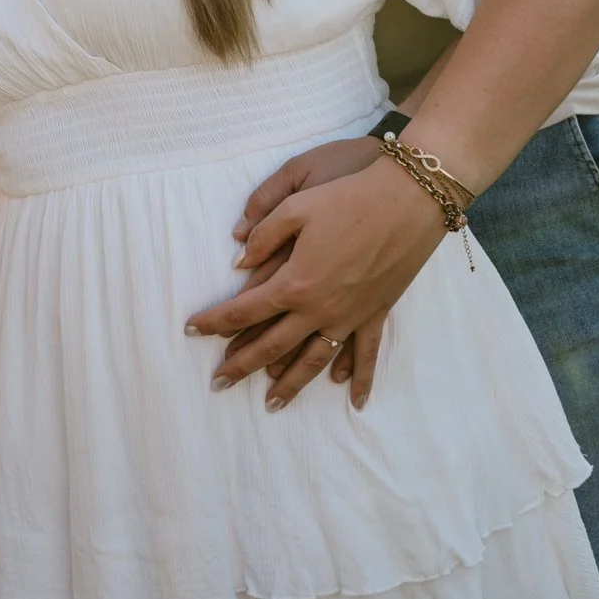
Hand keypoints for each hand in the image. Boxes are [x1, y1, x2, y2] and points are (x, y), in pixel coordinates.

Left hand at [187, 155, 445, 410]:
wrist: (407, 199)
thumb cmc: (348, 195)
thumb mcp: (297, 203)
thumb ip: (264, 234)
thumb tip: (239, 262)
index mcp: (294, 281)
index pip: (244, 309)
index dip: (215, 321)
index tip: (191, 329)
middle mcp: (319, 308)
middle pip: (272, 345)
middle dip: (242, 365)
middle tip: (218, 382)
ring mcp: (349, 315)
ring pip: (313, 360)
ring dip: (291, 384)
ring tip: (272, 403)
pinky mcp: (376, 312)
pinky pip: (364, 353)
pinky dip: (357, 377)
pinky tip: (351, 399)